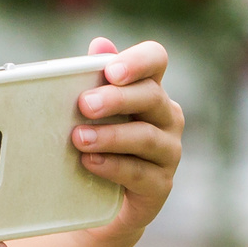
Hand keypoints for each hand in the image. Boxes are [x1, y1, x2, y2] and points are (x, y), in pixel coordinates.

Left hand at [71, 37, 182, 236]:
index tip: (110, 71)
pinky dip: (114, 166)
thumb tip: (100, 42)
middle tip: (84, 104)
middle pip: (151, 96)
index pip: (156, 60)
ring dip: (111, 136)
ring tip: (79, 138)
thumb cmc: (96, 146)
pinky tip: (90, 163)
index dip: (137, 62)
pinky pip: (141, 173)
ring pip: (147, 137)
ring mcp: (169, 151)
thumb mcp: (90, 113)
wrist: (102, 203)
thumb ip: (95, 80)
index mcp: (149, 89)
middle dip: (117, 99)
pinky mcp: (161, 184)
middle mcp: (166, 116)